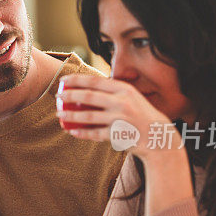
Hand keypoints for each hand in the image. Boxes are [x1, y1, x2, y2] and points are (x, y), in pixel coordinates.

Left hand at [56, 74, 178, 161]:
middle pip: (89, 97)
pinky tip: (72, 131)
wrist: (157, 135)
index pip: (95, 81)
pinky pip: (95, 133)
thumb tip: (87, 84)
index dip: (77, 80)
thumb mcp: (130, 97)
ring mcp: (120, 119)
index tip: (63, 80)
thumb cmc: (139, 114)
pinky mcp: (118, 134)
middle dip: (70, 95)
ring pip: (89, 116)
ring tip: (59, 114)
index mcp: (124, 89)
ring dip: (71, 115)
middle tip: (58, 96)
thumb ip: (113, 91)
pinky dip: (82, 133)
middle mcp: (122, 102)